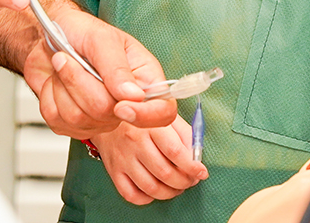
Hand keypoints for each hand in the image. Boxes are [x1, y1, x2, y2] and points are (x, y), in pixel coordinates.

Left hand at [22, 7, 175, 136]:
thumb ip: (117, 67)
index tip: (121, 105)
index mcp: (144, 79)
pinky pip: (58, 120)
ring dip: (63, 84)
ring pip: (79, 119)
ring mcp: (98, 119)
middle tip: (70, 57)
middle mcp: (124, 103)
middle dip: (81, 82)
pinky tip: (56, 80)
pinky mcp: (71, 125)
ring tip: (62, 63)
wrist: (49, 35)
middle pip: (107, 114)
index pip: (163, 111)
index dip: (145, 116)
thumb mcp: (101, 38)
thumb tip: (134, 97)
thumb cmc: (81, 31)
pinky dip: (49, 95)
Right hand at [92, 115, 208, 204]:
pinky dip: (148, 198)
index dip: (192, 166)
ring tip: (177, 187)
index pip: (175, 151)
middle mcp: (134, 141)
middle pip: (165, 173)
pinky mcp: (114, 170)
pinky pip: (132, 195)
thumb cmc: (142, 112)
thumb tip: (197, 155)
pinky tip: (155, 189)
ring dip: (170, 193)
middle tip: (191, 180)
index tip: (201, 172)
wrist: (108, 111)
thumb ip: (183, 132)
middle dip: (184, 182)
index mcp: (149, 124)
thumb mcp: (164, 112)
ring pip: (151, 188)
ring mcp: (123, 158)